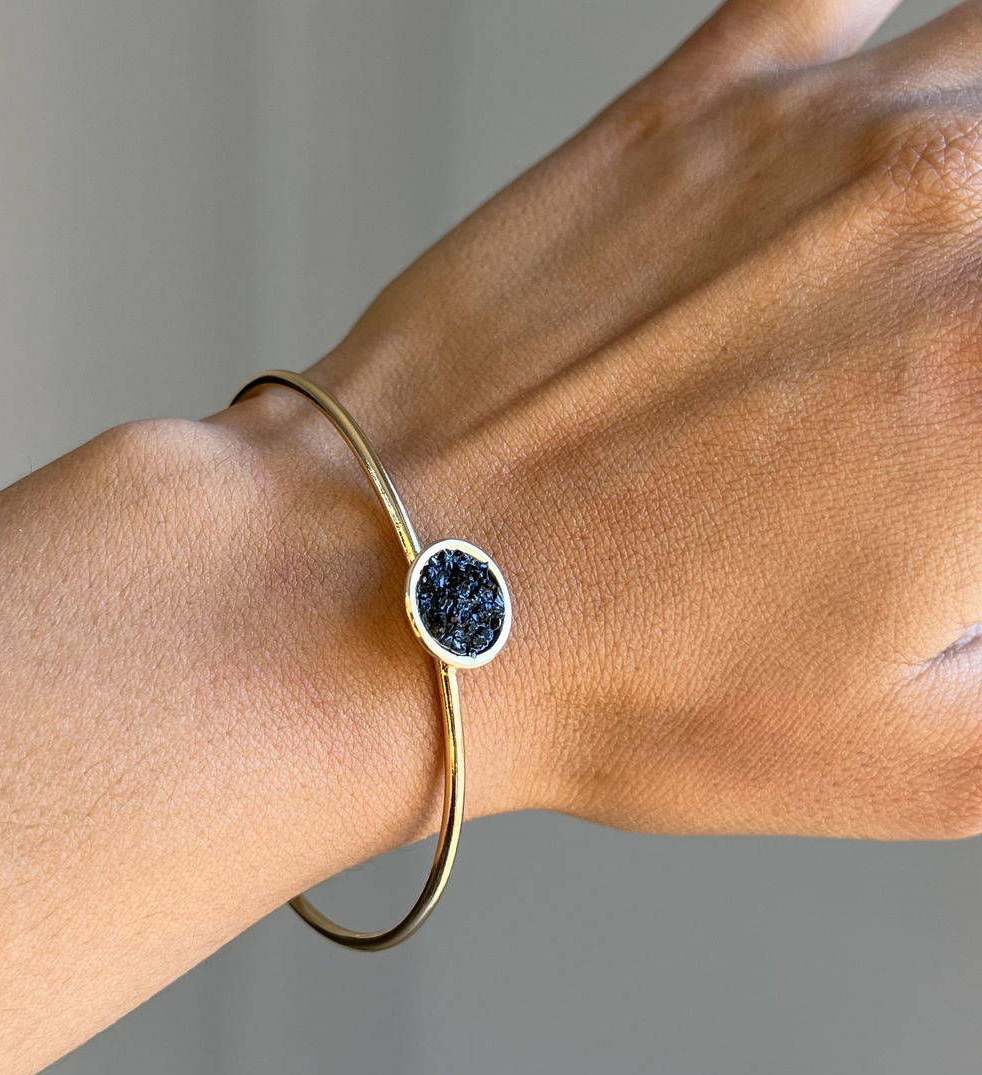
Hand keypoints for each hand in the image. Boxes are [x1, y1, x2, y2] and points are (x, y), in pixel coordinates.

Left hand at [217, 0, 981, 839]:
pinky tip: (879, 126)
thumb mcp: (906, 763)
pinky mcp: (692, 106)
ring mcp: (820, 134)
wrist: (389, 588)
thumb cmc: (615, 679)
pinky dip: (886, 44)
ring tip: (929, 276)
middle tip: (945, 388)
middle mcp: (953, 214)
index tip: (968, 487)